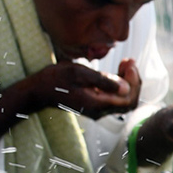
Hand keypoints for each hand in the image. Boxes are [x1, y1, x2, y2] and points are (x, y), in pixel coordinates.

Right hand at [0, 60, 141, 163]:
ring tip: (125, 63)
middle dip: (134, 81)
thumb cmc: (55, 79)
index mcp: (97, 104)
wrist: (38, 91)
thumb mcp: (78, 73)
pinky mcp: (96, 106)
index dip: (134, 81)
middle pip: (129, 101)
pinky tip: (118, 70)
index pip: (127, 99)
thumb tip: (125, 87)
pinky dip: (119, 84)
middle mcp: (100, 111)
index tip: (129, 63)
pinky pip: (114, 98)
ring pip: (123, 100)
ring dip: (128, 82)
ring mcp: (98, 110)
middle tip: (129, 62)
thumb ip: (102, 80)